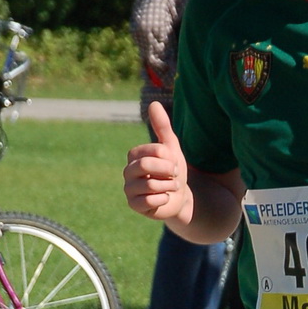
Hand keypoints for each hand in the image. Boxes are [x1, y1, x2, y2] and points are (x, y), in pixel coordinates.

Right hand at [124, 101, 190, 220]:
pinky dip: (163, 199)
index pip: (153, 151)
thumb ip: (162, 127)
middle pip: (146, 166)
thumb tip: (153, 103)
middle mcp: (128, 171)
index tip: (174, 163)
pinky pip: (149, 201)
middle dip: (167, 171)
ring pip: (149, 185)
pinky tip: (165, 198)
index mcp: (134, 155)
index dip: (169, 158)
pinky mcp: (134, 205)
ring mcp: (129, 189)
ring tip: (171, 187)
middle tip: (175, 175)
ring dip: (168, 186)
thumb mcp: (171, 148)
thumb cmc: (172, 171)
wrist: (179, 197)